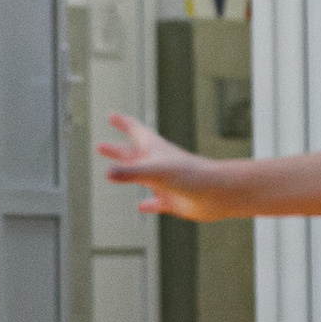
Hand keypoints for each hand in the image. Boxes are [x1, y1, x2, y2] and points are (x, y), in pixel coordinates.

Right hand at [95, 114, 236, 220]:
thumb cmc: (192, 175)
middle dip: (117, 150)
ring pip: (142, 177)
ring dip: (128, 174)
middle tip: (101, 146)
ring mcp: (166, 182)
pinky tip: (141, 206)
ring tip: (112, 174)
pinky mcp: (173, 200)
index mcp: (156, 150)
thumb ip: (130, 173)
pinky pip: (156, 202)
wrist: (219, 193)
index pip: (135, 131)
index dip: (123, 122)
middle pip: (133, 155)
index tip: (111, 115)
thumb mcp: (155, 171)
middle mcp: (160, 164)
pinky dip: (148, 204)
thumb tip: (107, 173)